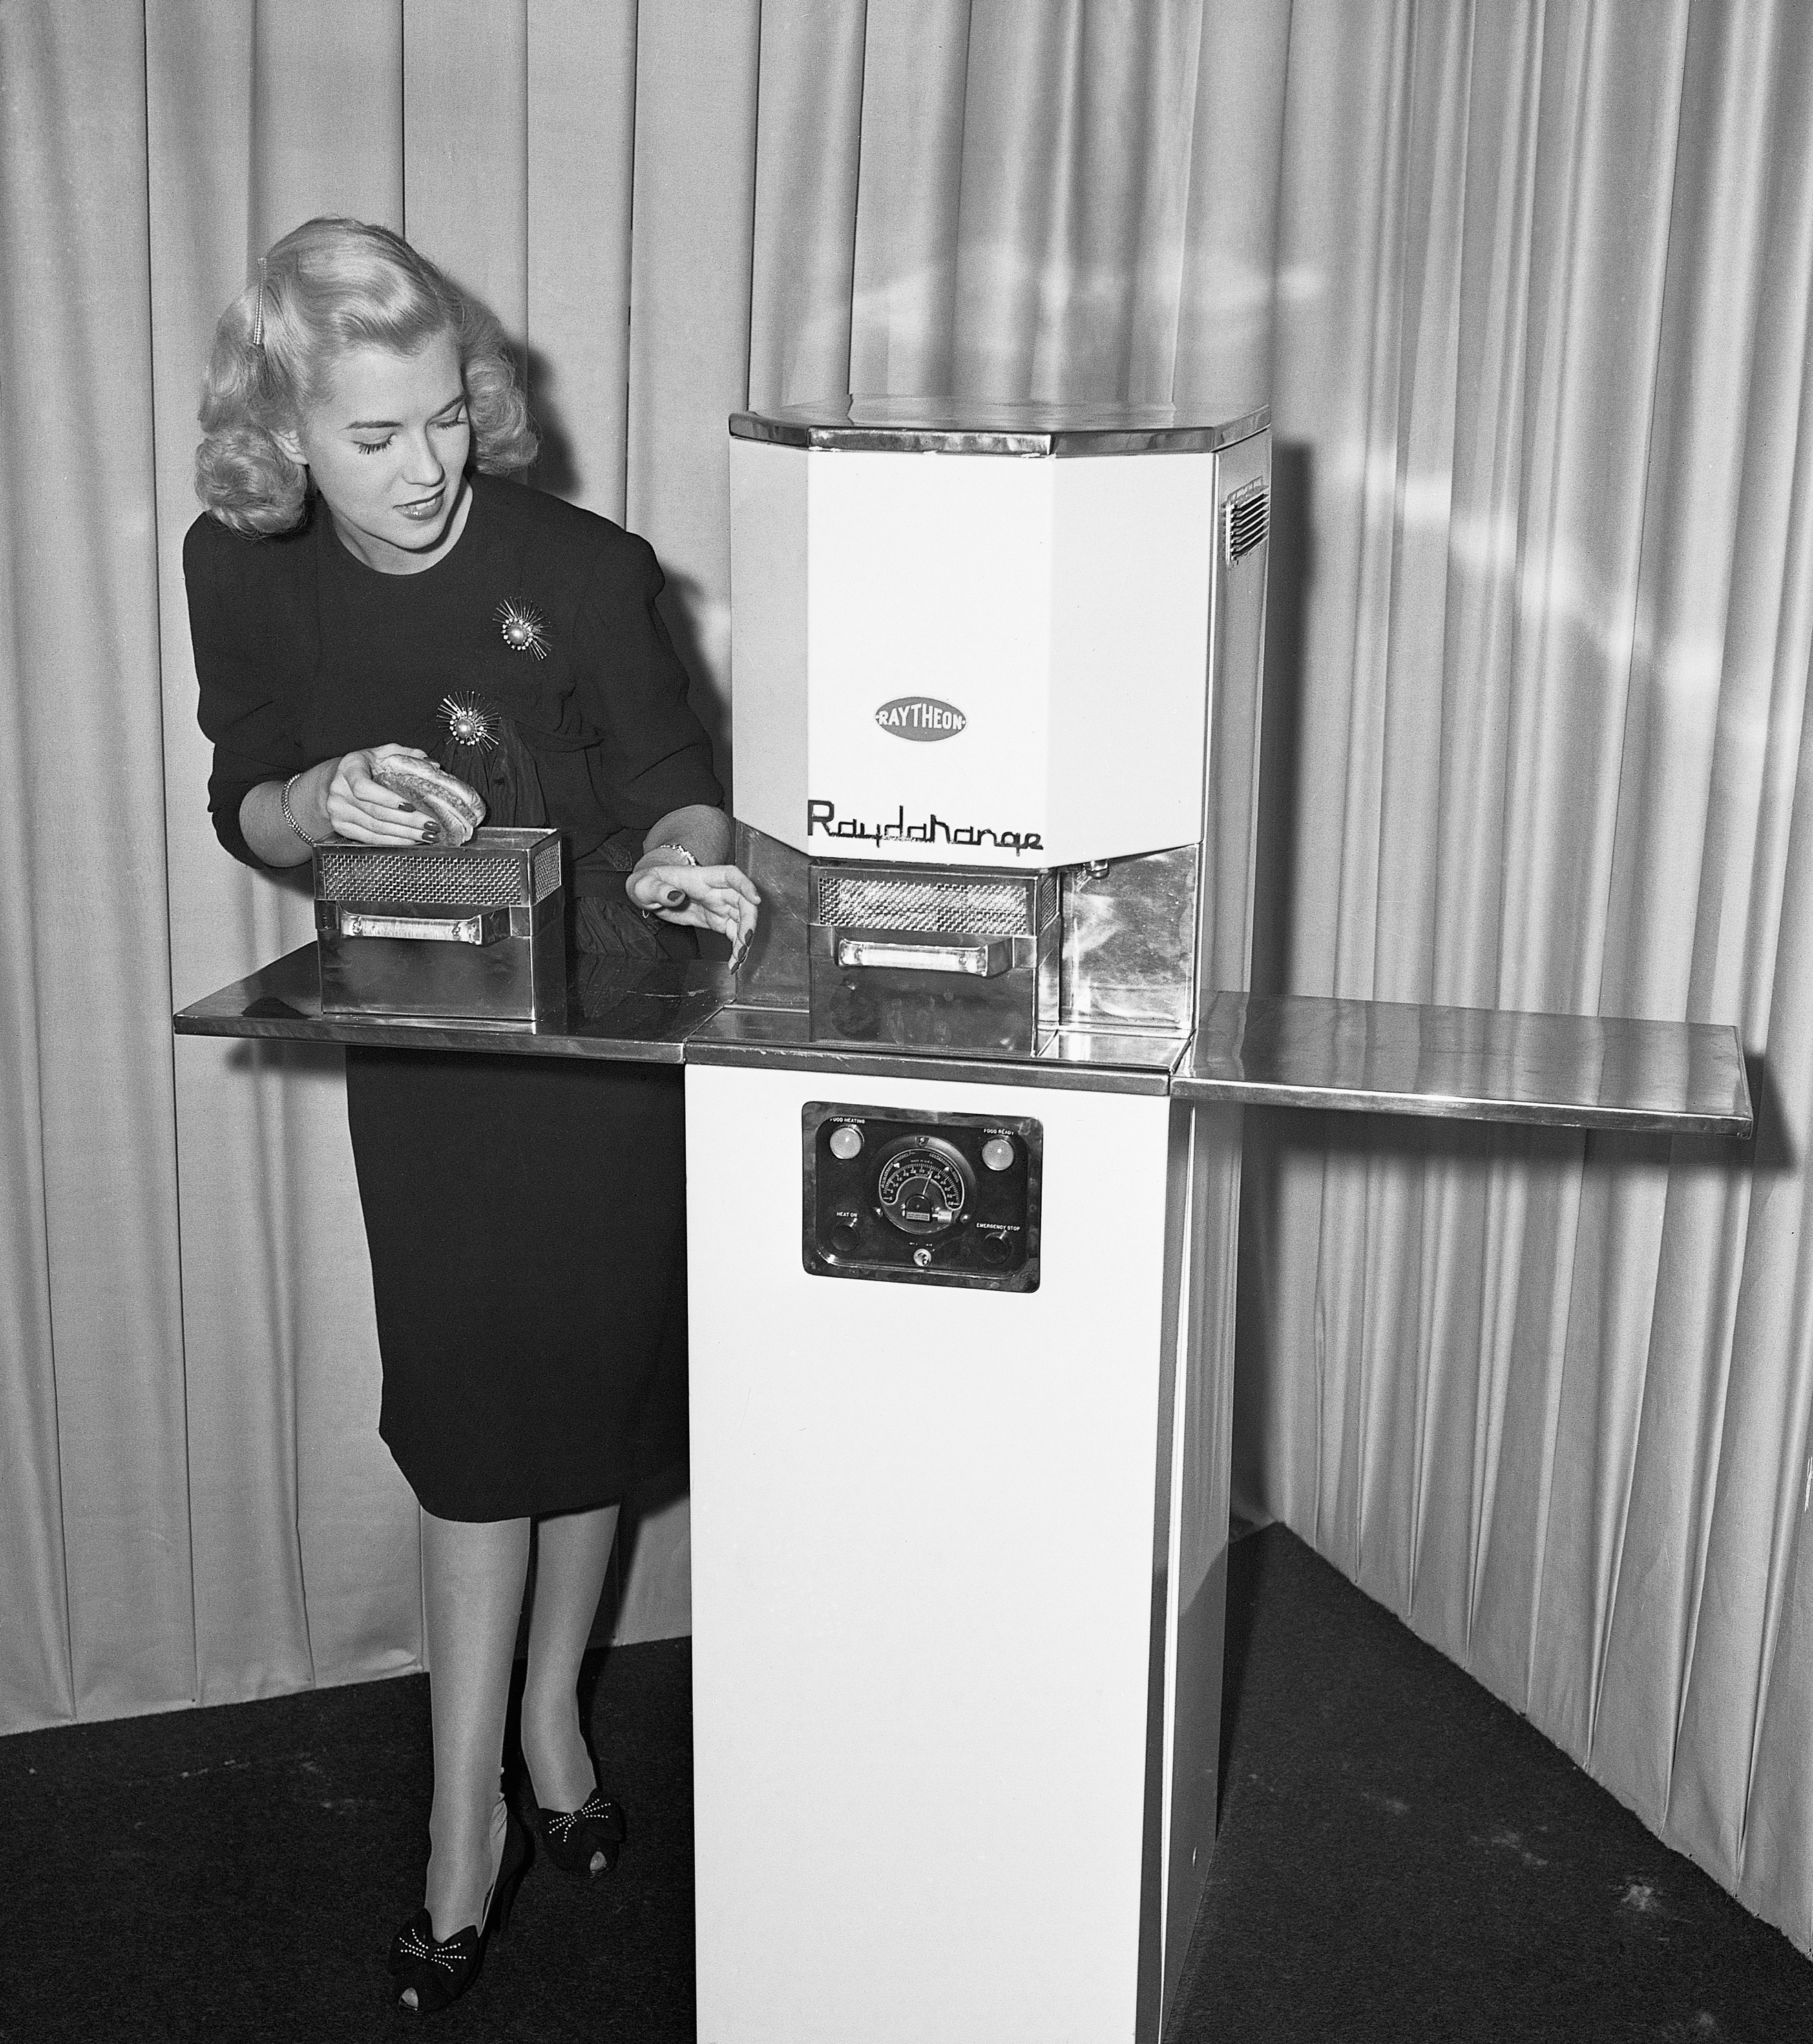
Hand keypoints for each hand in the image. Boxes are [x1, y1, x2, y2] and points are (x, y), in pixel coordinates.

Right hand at [322, 745, 434, 843]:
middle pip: (376, 812)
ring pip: (376, 829)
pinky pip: (371, 838)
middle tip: (431, 825)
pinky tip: (410, 840)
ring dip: (405, 834)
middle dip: (408, 821)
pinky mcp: (341, 827)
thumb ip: (408, 755)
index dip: (387, 799)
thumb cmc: (364, 766)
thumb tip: (432, 765)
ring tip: (427, 835)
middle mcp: (340, 790)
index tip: (410, 805)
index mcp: (349, 768)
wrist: (334, 779)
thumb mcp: (383, 753)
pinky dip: (394, 841)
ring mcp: (338, 811)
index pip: (364, 787)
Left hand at [627, 858, 760, 960]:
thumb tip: (674, 896)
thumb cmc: (650, 884)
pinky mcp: (718, 921)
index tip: (755, 899)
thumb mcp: (645, 885)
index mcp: (701, 877)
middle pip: (743, 902)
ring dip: (745, 940)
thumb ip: (659, 890)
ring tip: (738, 959)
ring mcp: (719, 906)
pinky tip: (734, 962)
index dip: (746, 885)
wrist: (651, 894)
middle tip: (744, 942)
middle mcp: (716, 891)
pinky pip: (734, 934)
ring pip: (743, 920)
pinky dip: (738, 949)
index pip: (730, 876)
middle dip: (749, 921)